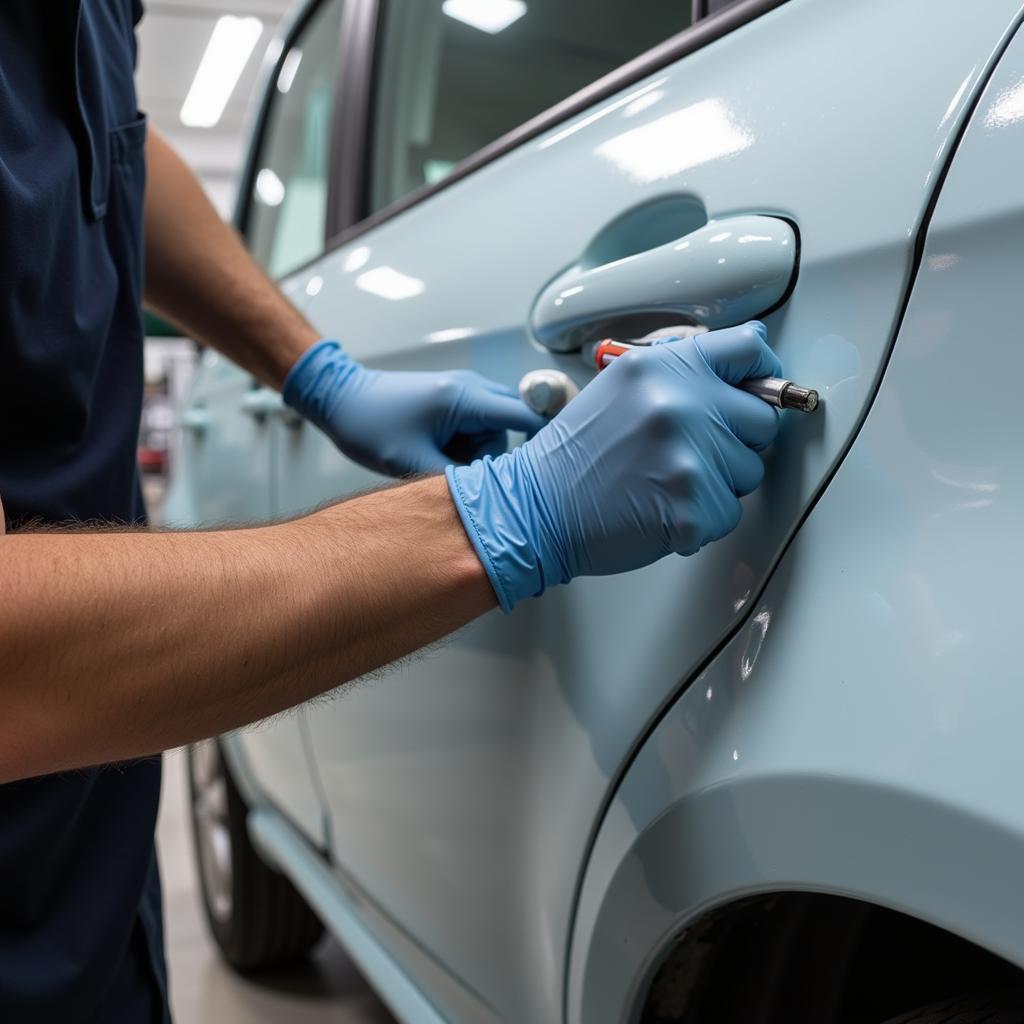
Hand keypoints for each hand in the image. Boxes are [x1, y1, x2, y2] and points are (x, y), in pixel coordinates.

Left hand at [283, 341, 546, 476]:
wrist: (342, 400)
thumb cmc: (370, 423)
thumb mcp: (414, 462)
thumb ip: (459, 480)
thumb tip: (490, 498)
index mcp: (463, 398)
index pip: (525, 414)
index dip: (547, 438)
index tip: (566, 460)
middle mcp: (470, 388)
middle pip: (512, 426)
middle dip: (497, 454)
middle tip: (467, 470)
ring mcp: (463, 391)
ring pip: (495, 430)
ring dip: (479, 451)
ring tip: (442, 459)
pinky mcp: (455, 400)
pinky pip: (478, 427)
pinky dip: (467, 445)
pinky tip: (441, 453)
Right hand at [445, 322, 781, 611]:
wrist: (536, 508)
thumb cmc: (575, 456)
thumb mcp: (622, 388)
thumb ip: (681, 374)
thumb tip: (745, 366)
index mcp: (665, 368)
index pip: (749, 351)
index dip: (763, 373)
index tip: (762, 388)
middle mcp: (681, 405)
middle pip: (761, 420)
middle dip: (734, 440)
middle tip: (687, 452)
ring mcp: (690, 457)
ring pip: (748, 472)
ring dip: (717, 483)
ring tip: (664, 481)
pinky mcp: (693, 507)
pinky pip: (729, 513)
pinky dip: (700, 519)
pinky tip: (660, 508)